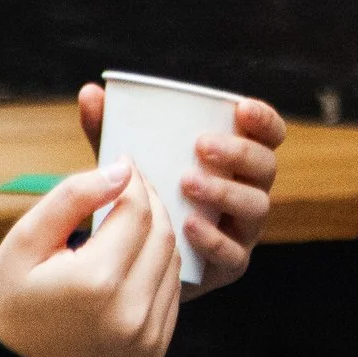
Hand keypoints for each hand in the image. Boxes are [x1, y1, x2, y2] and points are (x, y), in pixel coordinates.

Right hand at [0, 159, 181, 356]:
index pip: (138, 212)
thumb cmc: (9, 298)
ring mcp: (145, 338)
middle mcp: (129, 313)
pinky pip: (170, 296)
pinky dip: (158, 270)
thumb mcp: (25, 240)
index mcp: (96, 282)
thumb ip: (74, 197)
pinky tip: (132, 260)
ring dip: (157, 236)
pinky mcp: (152, 352)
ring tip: (129, 221)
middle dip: (151, 203)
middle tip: (130, 186)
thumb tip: (121, 170)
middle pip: (163, 236)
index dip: (134, 181)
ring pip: (172, 264)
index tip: (123, 164)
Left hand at [78, 84, 285, 297]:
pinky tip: (189, 225)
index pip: (268, 136)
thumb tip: (90, 92)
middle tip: (202, 146)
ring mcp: (243, 229)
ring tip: (188, 183)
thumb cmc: (142, 198)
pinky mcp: (231, 264)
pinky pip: (234, 252)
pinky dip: (214, 238)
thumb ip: (112, 131)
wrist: (135, 262)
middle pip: (265, 167)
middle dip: (239, 153)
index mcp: (236, 161)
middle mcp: (247, 191)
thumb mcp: (128, 163)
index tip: (242, 108)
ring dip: (225, 191)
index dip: (264, 120)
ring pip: (256, 206)